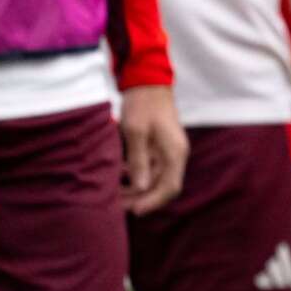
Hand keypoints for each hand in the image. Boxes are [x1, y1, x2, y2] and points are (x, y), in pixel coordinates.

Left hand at [119, 85, 188, 214]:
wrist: (147, 80)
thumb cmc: (143, 103)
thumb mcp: (136, 131)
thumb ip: (139, 160)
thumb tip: (139, 188)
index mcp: (175, 152)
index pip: (170, 188)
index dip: (152, 202)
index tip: (134, 211)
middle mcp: (175, 154)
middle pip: (162, 186)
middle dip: (141, 198)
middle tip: (117, 205)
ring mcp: (167, 150)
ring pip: (154, 178)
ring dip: (137, 188)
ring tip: (115, 193)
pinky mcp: (158, 146)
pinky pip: (150, 167)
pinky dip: (136, 175)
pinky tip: (119, 176)